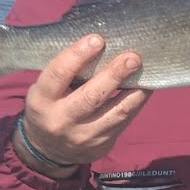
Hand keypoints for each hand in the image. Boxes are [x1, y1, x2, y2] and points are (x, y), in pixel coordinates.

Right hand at [18, 35, 151, 176]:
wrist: (48, 150)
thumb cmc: (52, 104)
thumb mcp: (47, 89)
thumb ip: (68, 70)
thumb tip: (102, 40)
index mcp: (42, 100)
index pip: (58, 74)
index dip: (78, 55)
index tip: (97, 39)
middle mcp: (61, 119)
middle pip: (91, 96)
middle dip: (114, 74)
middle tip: (131, 57)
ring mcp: (83, 135)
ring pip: (116, 112)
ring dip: (135, 90)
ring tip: (145, 70)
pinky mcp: (102, 143)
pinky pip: (125, 120)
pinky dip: (138, 101)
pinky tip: (146, 86)